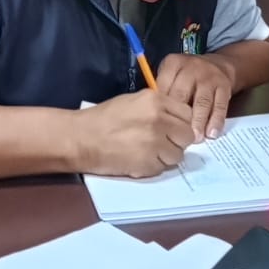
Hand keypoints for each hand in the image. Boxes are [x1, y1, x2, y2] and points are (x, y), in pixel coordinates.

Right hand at [73, 90, 193, 177]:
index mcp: (156, 100)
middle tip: (161, 142)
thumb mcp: (134, 101)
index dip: (180, 123)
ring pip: (178, 155)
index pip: (187, 114)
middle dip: (177, 141)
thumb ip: (158, 108)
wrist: (81, 138)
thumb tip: (176, 121)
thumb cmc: (104, 118)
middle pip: (187, 136)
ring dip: (166, 156)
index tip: (171, 128)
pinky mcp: (148, 163)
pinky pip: (163, 167)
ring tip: (147, 152)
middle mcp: (160, 120)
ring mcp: (155, 143)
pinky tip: (139, 159)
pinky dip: (154, 166)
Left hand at [156, 54, 234, 142]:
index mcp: (173, 64)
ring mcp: (209, 77)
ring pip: (202, 102)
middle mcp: (191, 68)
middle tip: (176, 137)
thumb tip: (155, 117)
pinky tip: (211, 134)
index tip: (158, 126)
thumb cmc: (188, 77)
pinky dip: (216, 121)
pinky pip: (220, 105)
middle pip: (182, 95)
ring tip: (195, 139)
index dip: (161, 109)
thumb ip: (164, 91)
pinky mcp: (224, 86)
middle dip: (178, 118)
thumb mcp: (172, 75)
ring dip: (198, 122)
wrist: (219, 65)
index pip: (163, 87)